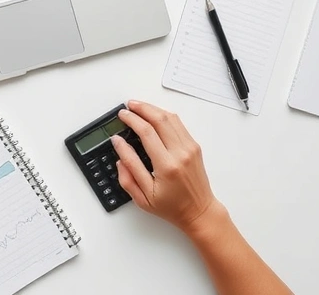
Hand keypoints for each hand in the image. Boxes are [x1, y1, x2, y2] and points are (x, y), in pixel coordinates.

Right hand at [111, 100, 218, 233]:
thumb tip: (119, 146)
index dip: (132, 120)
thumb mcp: (143, 197)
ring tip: (139, 107)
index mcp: (166, 166)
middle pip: (160, 119)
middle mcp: (180, 153)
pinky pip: (178, 124)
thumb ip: (128, 172)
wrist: (199, 211)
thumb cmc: (172, 207)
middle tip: (128, 106)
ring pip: (170, 118)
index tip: (122, 116)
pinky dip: (164, 116)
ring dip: (153, 109)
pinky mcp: (194, 147)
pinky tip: (154, 115)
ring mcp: (190, 148)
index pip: (146, 133)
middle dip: (142, 108)